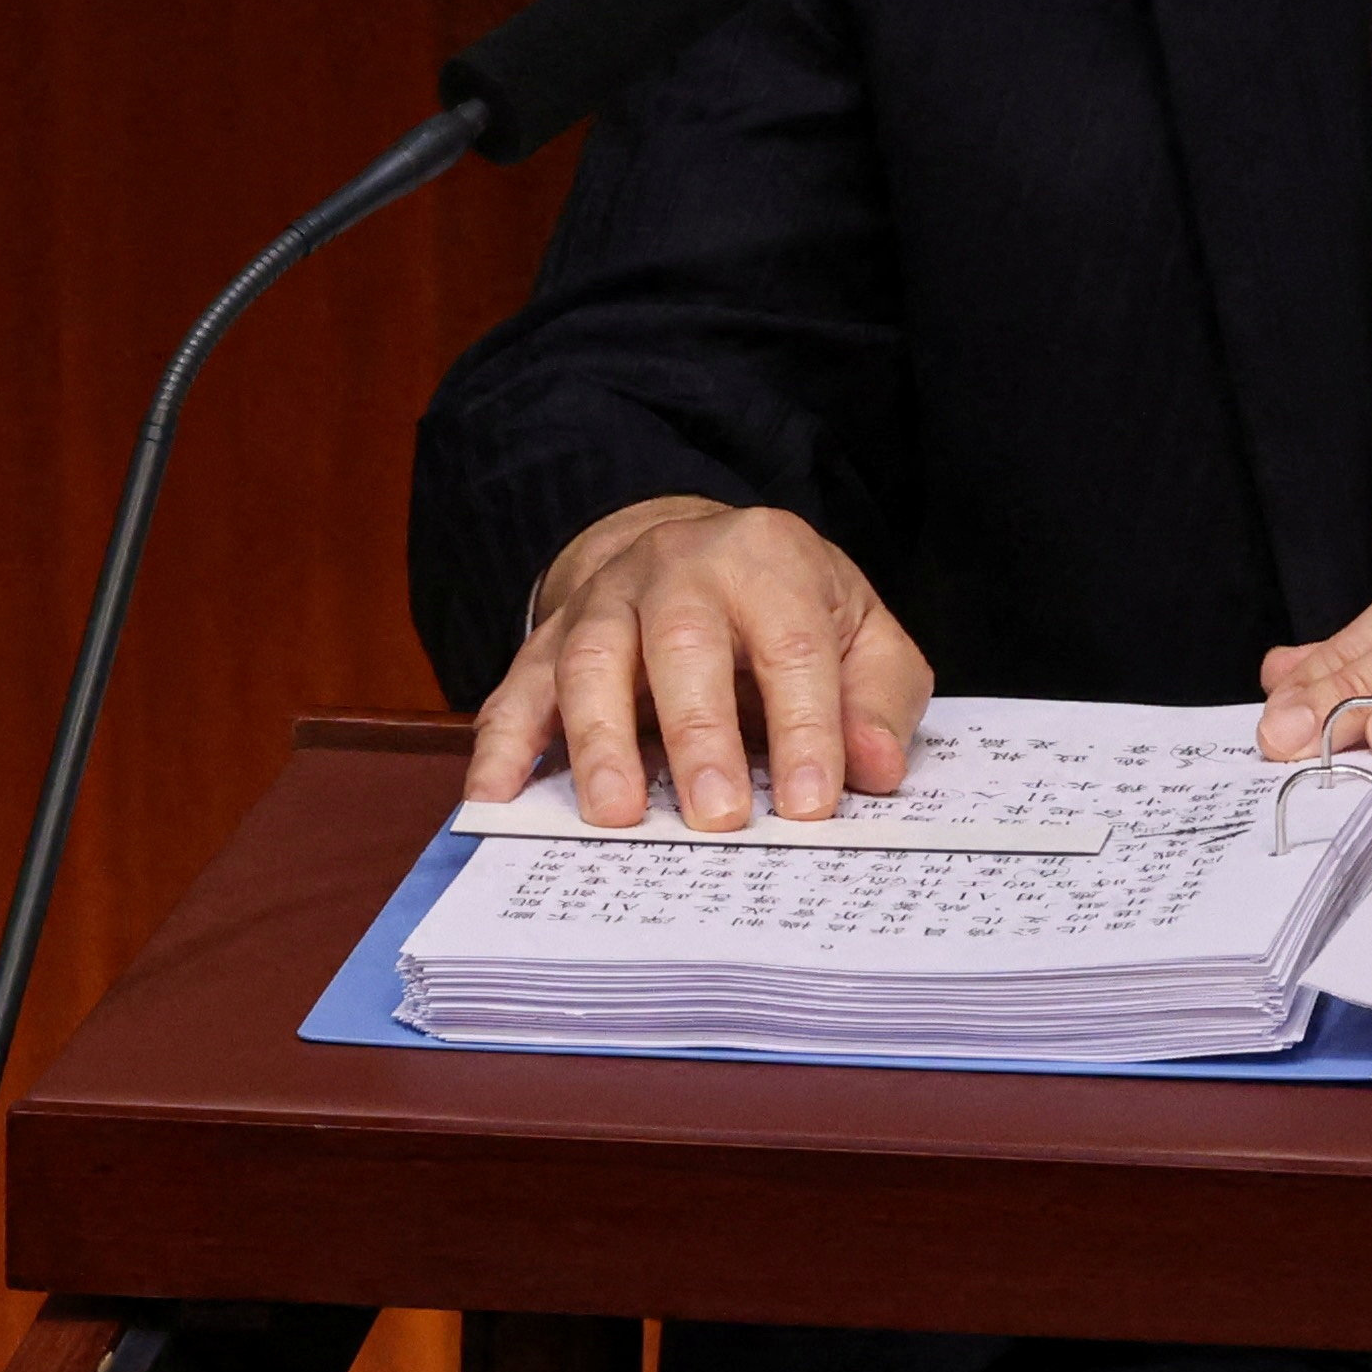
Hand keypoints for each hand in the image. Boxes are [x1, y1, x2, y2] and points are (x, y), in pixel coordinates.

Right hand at [465, 497, 936, 831]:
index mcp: (767, 559)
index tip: (811, 805)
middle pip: (682, 642)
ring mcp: (604, 601)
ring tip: (616, 815)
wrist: (692, 554)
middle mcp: (678, 567)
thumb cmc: (789, 612)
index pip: (792, 643)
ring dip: (599, 740)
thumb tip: (878, 767)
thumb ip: (879, 699)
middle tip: (715, 817)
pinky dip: (501, 744)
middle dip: (697, 733)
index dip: (806, 725)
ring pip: (591, 659)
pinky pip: (518, 687)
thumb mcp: (862, 633)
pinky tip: (493, 797)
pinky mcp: (549, 639)